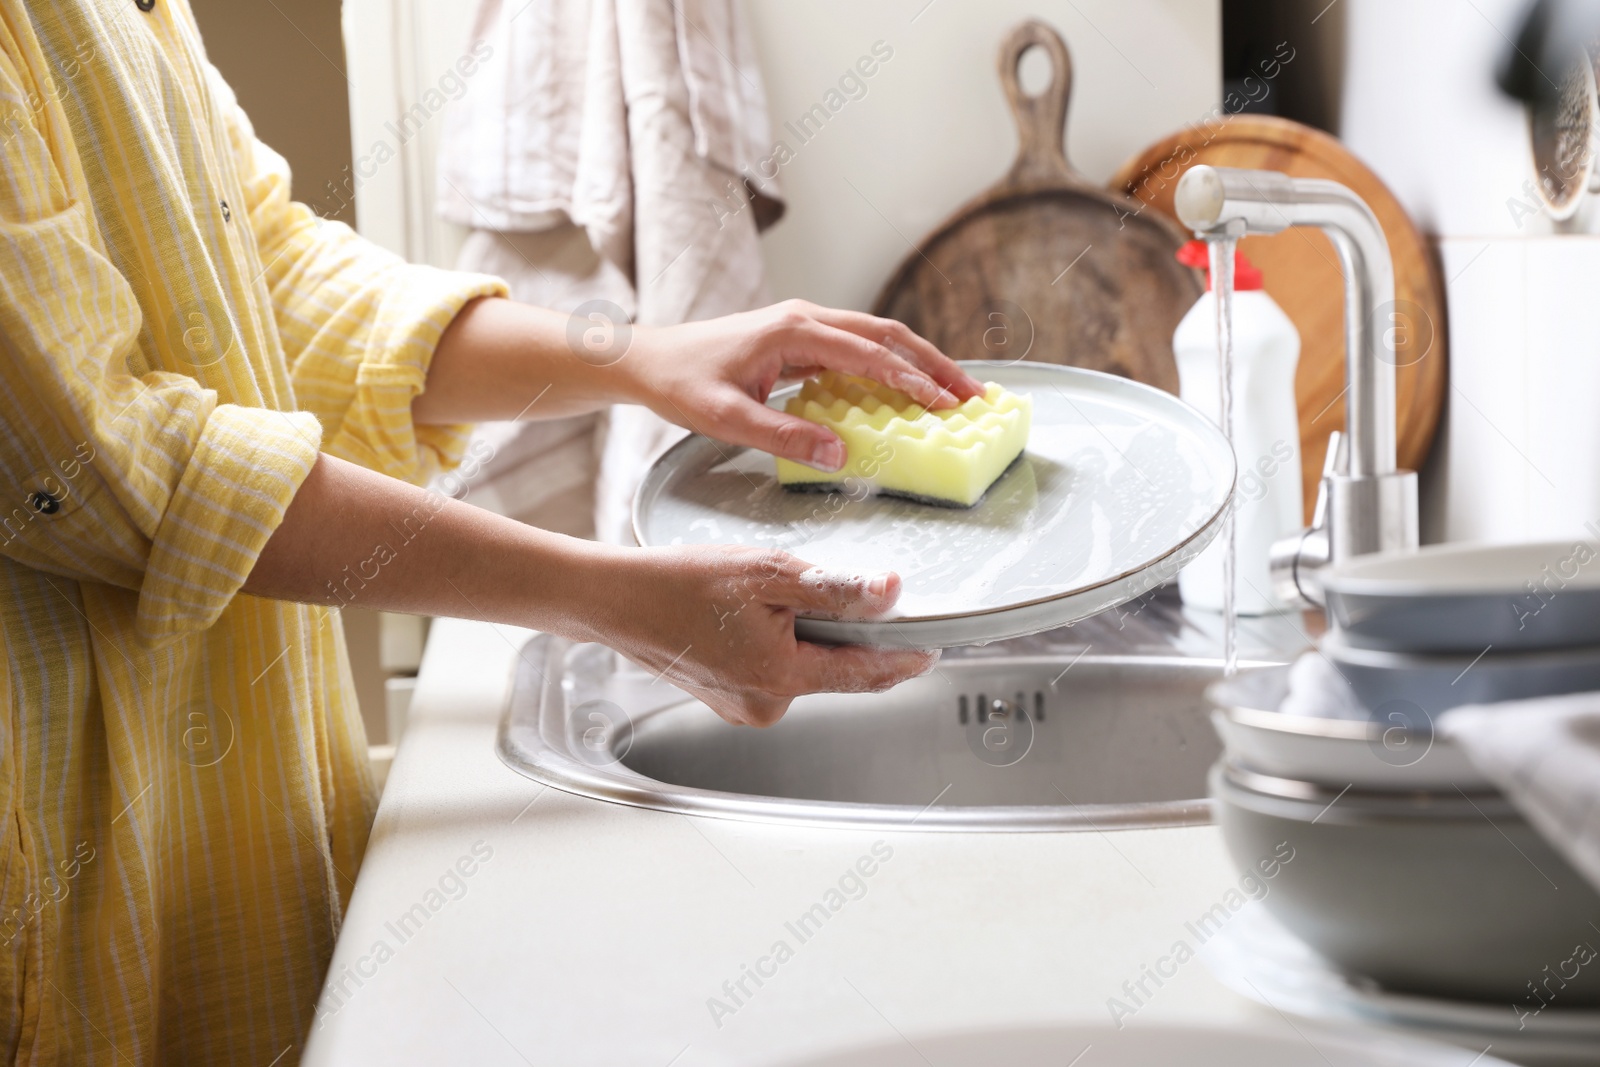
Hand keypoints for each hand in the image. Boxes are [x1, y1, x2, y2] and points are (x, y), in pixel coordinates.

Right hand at [594, 544, 939, 724]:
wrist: (616, 600)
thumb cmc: (678, 584)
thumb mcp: (767, 573)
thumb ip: (834, 587)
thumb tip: (889, 593)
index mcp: (781, 679)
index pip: (866, 674)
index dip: (905, 657)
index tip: (933, 646)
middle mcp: (767, 706)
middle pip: (836, 669)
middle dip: (843, 632)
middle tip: (825, 588)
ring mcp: (746, 708)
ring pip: (803, 668)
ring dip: (805, 635)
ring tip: (766, 597)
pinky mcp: (729, 700)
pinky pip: (774, 670)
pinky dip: (776, 643)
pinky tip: (747, 615)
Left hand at [624, 300, 985, 470]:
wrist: (649, 359)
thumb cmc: (682, 383)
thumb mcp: (726, 418)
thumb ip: (783, 436)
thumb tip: (839, 455)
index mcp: (794, 330)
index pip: (868, 353)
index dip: (910, 379)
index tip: (944, 403)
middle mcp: (807, 318)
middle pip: (887, 335)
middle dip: (934, 364)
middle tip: (973, 395)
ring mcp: (806, 326)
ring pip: (878, 338)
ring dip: (919, 363)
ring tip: (956, 392)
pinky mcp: (802, 340)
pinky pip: (859, 349)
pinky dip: (892, 367)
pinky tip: (909, 391)